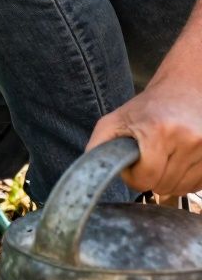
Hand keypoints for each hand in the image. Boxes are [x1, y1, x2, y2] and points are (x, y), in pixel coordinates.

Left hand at [88, 69, 201, 196]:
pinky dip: (185, 179)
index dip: (134, 176)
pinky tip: (178, 161)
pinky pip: (198, 185)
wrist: (184, 90)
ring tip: (163, 158)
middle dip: (150, 178)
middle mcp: (189, 139)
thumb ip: (97, 148)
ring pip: (182, 189)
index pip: (146, 179)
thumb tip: (89, 173)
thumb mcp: (113, 122)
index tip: (133, 162)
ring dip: (168, 180)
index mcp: (159, 131)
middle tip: (147, 158)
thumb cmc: (146, 109)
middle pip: (164, 186)